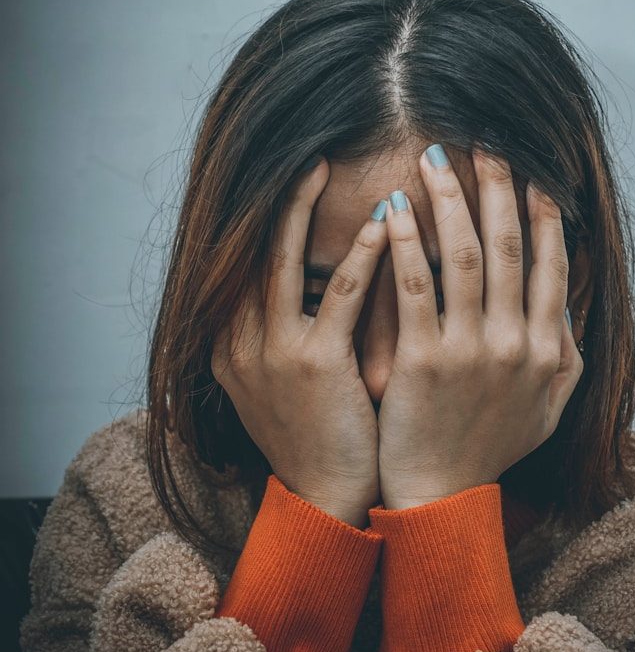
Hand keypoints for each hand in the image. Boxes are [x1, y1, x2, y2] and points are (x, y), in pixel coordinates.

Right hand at [211, 157, 388, 527]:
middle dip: (277, 200)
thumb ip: (286, 330)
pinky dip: (361, 255)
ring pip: (283, 261)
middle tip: (305, 154)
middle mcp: (240, 341)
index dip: (265, 218)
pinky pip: (339, 295)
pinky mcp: (313, 364)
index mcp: (232, 343)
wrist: (325, 498)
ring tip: (325, 166)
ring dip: (304, 209)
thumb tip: (314, 281)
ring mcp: (272, 352)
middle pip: (252, 251)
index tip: (291, 179)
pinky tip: (384, 222)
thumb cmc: (318, 433)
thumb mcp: (284, 380)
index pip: (243, 263)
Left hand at [377, 145, 584, 508]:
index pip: (550, 264)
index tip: (531, 174)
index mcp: (547, 349)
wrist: (440, 497)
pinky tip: (393, 208)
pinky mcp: (424, 360)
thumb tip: (565, 303)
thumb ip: (565, 355)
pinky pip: (415, 287)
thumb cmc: (489, 448)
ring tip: (434, 159)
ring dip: (451, 200)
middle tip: (484, 143)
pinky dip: (405, 243)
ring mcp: (471, 350)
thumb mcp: (546, 408)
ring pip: (464, 255)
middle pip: (508, 247)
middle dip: (497, 188)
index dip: (542, 214)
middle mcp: (516, 343)